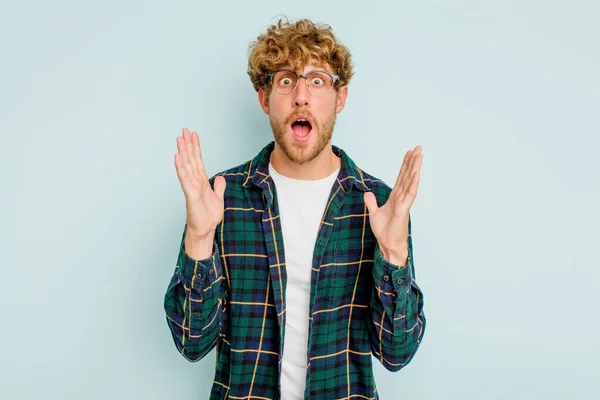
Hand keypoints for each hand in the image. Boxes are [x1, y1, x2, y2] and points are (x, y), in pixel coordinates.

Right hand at [174, 128, 225, 240]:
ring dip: (183, 152)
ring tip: (179, 139)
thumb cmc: (208, 217)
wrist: (205, 231)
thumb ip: (218, 188)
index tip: (194, 135)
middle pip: (191, 159)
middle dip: (188, 144)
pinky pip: (184, 179)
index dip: (196, 147)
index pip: (198, 160)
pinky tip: (177, 157)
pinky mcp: (190, 194)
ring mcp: (191, 187)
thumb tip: (220, 178)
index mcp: (201, 181)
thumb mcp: (218, 199)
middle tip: (184, 130)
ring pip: (186, 166)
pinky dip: (181, 168)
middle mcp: (195, 181)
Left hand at [364, 145, 423, 264]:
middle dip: (413, 161)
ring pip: (411, 182)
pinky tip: (417, 173)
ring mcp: (404, 203)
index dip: (405, 164)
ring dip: (415, 168)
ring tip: (420, 155)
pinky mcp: (404, 210)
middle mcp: (402, 197)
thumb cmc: (384, 231)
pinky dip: (413, 183)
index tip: (409, 152)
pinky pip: (410, 194)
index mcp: (395, 197)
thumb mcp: (374, 213)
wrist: (388, 245)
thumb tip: (368, 193)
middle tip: (419, 147)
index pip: (401, 177)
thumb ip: (372, 203)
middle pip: (408, 175)